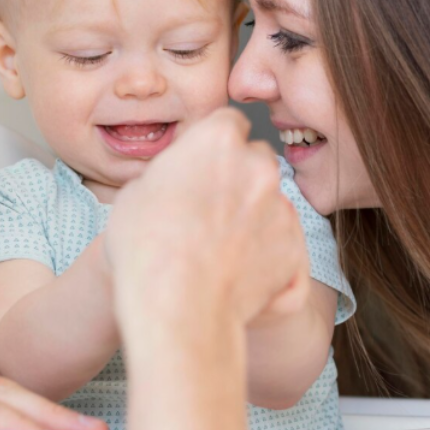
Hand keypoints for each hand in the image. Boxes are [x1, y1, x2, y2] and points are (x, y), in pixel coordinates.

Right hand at [106, 108, 309, 328]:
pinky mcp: (293, 248)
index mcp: (218, 139)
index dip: (213, 146)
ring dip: (252, 214)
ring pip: (271, 201)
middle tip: (209, 207)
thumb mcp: (135, 192)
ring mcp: (281, 207)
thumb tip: (177, 178)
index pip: (227, 123)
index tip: (202, 165)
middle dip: (238, 176)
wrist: (178, 306)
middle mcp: (258, 165)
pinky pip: (281, 241)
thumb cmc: (146, 247)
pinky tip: (235, 269)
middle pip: (255, 158)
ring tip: (218, 246)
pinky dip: (265, 251)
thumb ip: (170, 173)